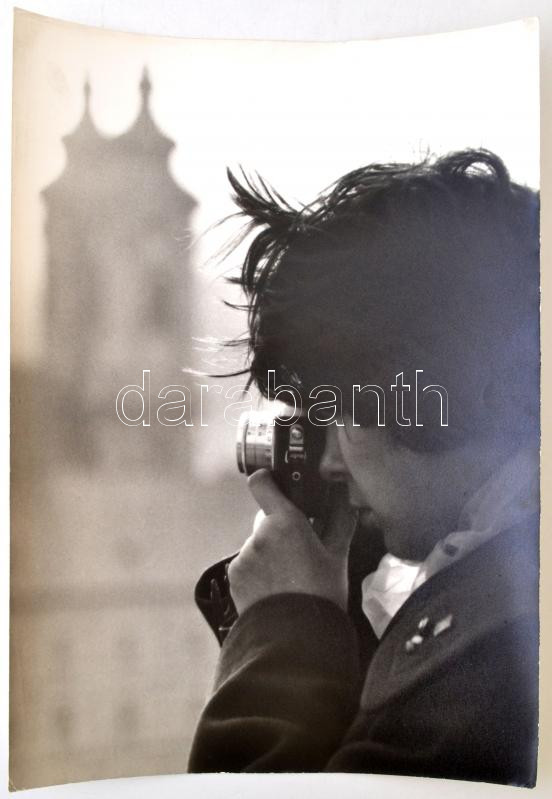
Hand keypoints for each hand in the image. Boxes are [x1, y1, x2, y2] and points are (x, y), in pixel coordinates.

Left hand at [228, 470, 357, 615]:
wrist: (295, 637)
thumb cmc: (322, 594)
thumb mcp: (338, 557)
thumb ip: (341, 522)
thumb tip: (348, 500)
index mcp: (285, 522)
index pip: (261, 483)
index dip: (267, 481)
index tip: (276, 486)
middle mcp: (259, 534)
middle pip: (266, 519)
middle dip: (279, 529)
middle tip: (299, 551)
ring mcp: (244, 556)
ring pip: (258, 544)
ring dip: (269, 553)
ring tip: (289, 578)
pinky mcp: (234, 576)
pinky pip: (247, 565)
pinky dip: (258, 572)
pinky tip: (275, 589)